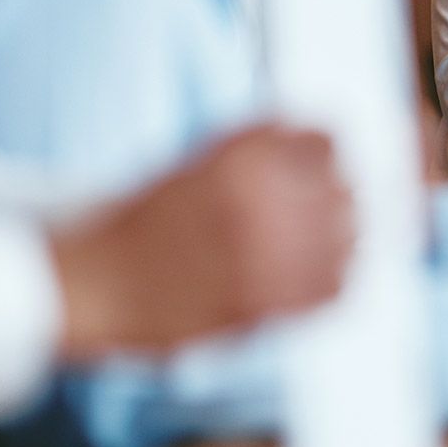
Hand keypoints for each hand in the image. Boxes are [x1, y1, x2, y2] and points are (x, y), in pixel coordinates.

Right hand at [50, 124, 353, 358]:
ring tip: (323, 242)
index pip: (329, 141)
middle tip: (329, 206)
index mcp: (239, 158)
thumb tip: (338, 142)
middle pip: (347, 189)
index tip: (329, 165)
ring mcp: (259, 256)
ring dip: (345, 237)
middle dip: (341, 194)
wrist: (97, 281)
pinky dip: (337, 279)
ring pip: (349, 238)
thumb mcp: (211, 155)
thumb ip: (273, 142)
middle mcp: (254, 203)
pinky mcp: (260, 304)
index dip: (332, 154)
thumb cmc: (154, 216)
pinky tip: (319, 274)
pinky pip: (334, 288)